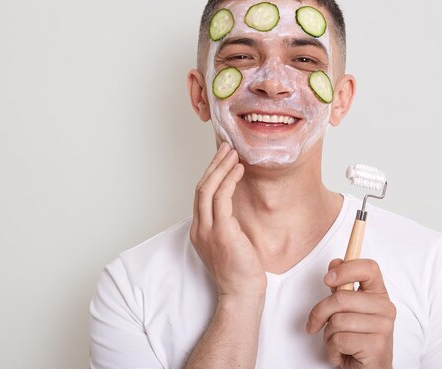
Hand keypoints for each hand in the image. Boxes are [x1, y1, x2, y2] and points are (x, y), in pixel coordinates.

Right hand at [190, 142, 266, 297]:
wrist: (241, 294)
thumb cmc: (241, 271)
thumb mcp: (230, 242)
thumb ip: (227, 223)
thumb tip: (234, 206)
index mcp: (199, 231)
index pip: (201, 195)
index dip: (211, 173)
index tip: (222, 158)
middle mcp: (199, 228)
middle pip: (201, 187)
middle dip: (213, 164)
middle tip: (226, 147)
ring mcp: (208, 230)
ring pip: (208, 189)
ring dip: (221, 167)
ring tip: (233, 152)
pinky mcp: (221, 232)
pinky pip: (222, 199)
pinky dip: (229, 181)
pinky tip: (238, 170)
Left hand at [306, 259, 395, 368]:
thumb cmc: (357, 338)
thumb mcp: (347, 310)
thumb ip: (342, 286)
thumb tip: (335, 263)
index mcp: (379, 294)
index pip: (369, 268)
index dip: (345, 269)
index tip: (328, 279)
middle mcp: (385, 308)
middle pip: (341, 298)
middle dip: (320, 312)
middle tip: (316, 323)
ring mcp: (383, 327)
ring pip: (337, 321)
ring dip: (328, 335)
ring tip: (338, 342)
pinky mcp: (376, 346)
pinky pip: (340, 340)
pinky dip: (333, 350)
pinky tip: (343, 353)